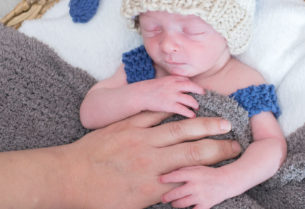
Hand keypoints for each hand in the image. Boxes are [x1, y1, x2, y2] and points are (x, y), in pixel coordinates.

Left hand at [0, 111, 240, 208]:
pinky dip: (169, 110)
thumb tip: (178, 188)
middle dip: (217, 143)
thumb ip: (158, 196)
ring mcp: (139, 138)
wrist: (69, 175)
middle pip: (192, 149)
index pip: (193, 171)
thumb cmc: (98, 198)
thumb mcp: (132, 206)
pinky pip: (153, 114)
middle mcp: (151, 159)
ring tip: (219, 119)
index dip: (215, 163)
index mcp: (153, 183)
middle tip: (235, 138)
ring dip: (201, 123)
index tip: (231, 157)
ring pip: (177, 128)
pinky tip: (182, 106)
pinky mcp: (127, 125)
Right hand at [137, 75, 204, 117]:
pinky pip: (183, 110)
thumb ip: (172, 83)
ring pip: (190, 99)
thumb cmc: (149, 89)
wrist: (139, 94)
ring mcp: (172, 95)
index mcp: (172, 78)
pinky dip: (189, 113)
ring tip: (196, 107)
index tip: (197, 88)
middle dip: (199, 91)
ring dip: (195, 104)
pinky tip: (192, 116)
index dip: (193, 84)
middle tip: (203, 94)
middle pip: (192, 87)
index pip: (187, 80)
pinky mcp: (169, 105)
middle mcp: (174, 86)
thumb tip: (182, 87)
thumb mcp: (162, 81)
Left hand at [160, 165, 231, 208]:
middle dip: (168, 196)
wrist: (226, 181)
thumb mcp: (197, 167)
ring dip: (176, 204)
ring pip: (183, 203)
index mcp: (193, 174)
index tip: (159, 179)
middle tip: (163, 197)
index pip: (177, 175)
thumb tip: (170, 171)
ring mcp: (200, 196)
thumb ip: (185, 169)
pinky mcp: (205, 205)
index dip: (167, 178)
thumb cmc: (208, 173)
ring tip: (174, 203)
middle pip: (177, 192)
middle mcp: (196, 185)